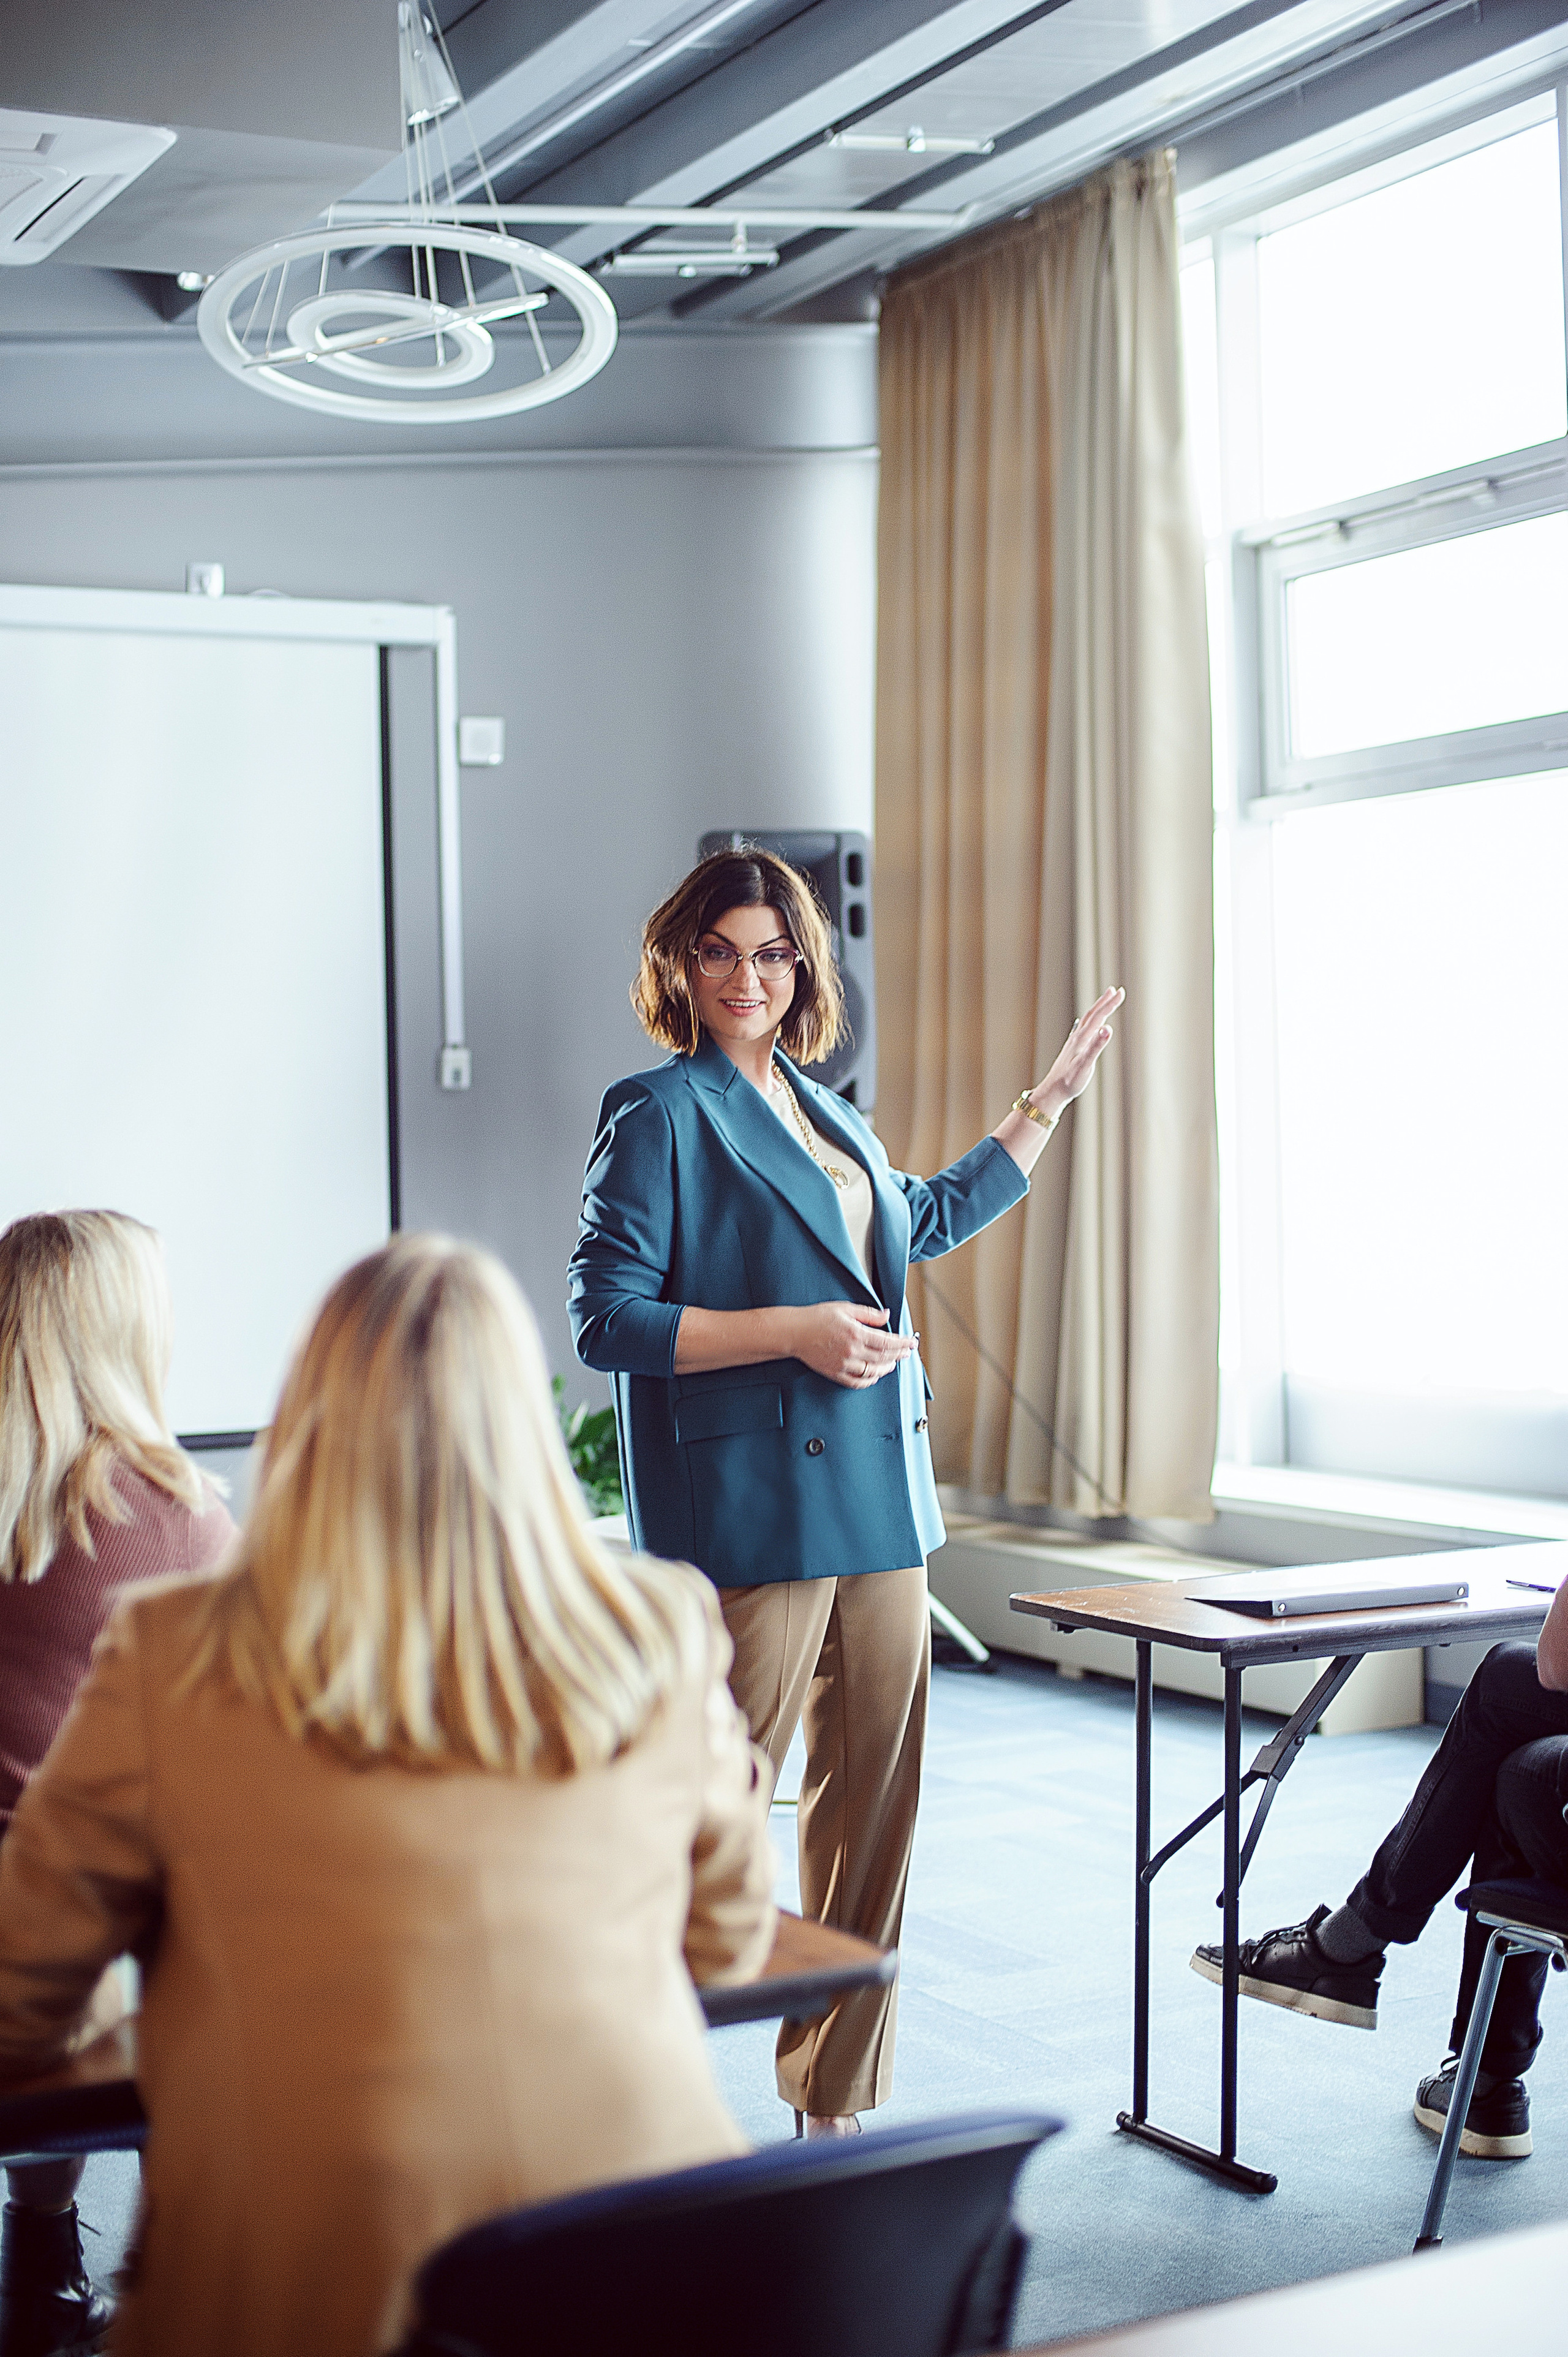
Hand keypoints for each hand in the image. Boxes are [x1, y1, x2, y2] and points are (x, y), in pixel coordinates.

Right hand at [787, 1303, 916, 1389]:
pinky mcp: (835, 1373)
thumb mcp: (845, 1308)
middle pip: (883, 1357)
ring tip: (894, 1363)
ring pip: (873, 1371)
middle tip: (908, 1352)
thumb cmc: (816, 1318)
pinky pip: (857, 1382)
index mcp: (856, 1333)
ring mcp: (844, 1364)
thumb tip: (887, 1315)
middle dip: (899, 1354)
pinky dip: (870, 1380)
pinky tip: (875, 1376)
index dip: (903, 1343)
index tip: (912, 1342)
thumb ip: (869, 1314)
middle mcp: (852, 1351)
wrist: (793, 1332)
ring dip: (887, 1367)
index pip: (887, 1342)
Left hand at [1030, 985, 1123, 1116]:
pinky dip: (1088, 1022)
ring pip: (1087, 1020)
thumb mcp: (1085, 1065)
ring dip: (1097, 1009)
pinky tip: (1086, 1024)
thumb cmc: (1069, 1081)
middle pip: (1092, 1015)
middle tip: (1116, 990)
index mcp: (1082, 1038)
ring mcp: (1074, 1042)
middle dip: (1105, 1002)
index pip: (1099, 1016)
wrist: (1053, 1090)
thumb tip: (1107, 1028)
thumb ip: (1097, 1046)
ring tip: (1105, 1000)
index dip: (1110, 1004)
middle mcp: (1077, 1037)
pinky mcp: (1072, 1049)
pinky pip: (1082, 1029)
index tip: (1121, 992)